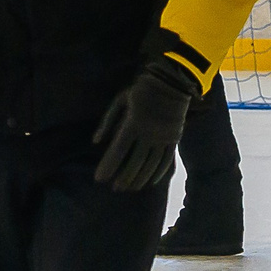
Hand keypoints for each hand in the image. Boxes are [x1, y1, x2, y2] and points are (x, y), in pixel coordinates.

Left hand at [92, 62, 195, 191]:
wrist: (173, 82)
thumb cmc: (141, 90)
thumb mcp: (120, 100)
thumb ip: (107, 121)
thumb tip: (96, 142)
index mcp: (133, 123)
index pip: (118, 150)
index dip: (108, 166)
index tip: (99, 179)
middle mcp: (149, 133)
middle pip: (135, 162)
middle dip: (124, 177)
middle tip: (115, 188)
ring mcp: (164, 137)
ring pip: (151, 164)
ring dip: (139, 178)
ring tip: (129, 188)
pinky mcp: (174, 139)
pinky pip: (166, 161)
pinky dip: (158, 173)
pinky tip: (149, 182)